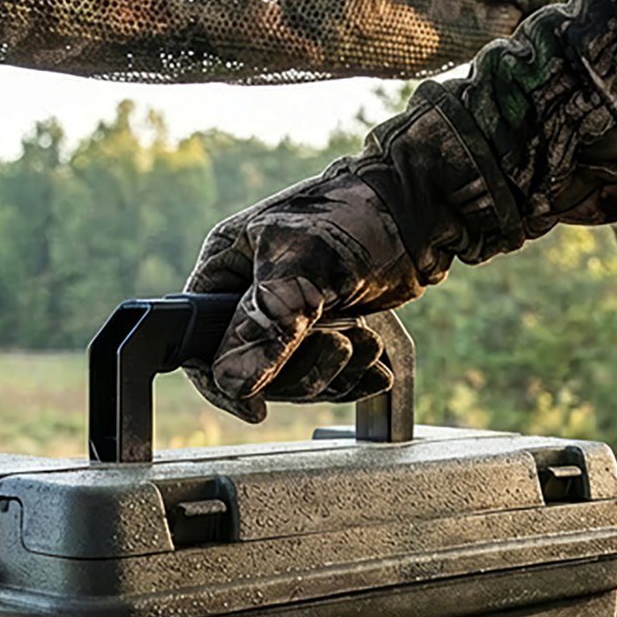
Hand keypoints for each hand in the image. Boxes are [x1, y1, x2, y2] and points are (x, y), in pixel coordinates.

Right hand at [182, 164, 418, 421]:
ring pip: (290, 378)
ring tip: (367, 346)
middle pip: (250, 369)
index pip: (198, 341)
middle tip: (342, 347)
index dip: (221, 380)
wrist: (418, 209)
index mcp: (226, 266)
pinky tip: (375, 367)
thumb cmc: (356, 213)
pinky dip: (350, 378)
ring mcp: (287, 314)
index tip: (254, 407)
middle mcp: (249, 293)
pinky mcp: (322, 329)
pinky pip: (323, 375)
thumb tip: (233, 381)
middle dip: (299, 372)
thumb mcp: (304, 266)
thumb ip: (266, 324)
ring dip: (333, 373)